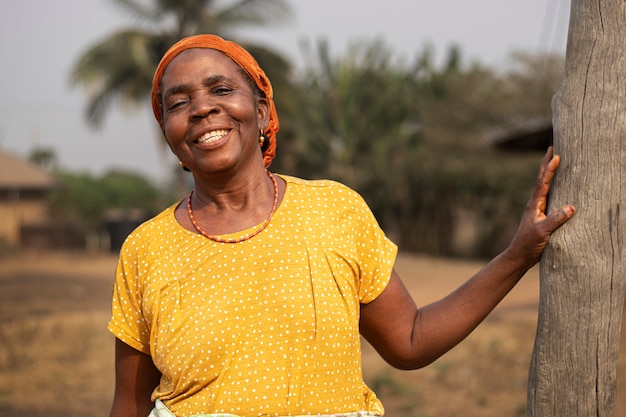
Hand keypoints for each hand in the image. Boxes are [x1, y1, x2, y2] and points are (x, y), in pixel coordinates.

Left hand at [505, 146, 574, 265]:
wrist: (519, 256)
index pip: (543, 182)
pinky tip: (559, 187)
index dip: (549, 169)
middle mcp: (535, 204)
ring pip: (545, 186)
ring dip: (549, 173)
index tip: (556, 155)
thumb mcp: (542, 232)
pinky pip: (549, 196)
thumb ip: (555, 220)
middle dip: (546, 164)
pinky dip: (554, 187)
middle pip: (541, 179)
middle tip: (552, 148)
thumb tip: (571, 207)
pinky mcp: (542, 216)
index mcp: (534, 204)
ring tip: (555, 161)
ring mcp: (538, 209)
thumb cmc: (528, 244)